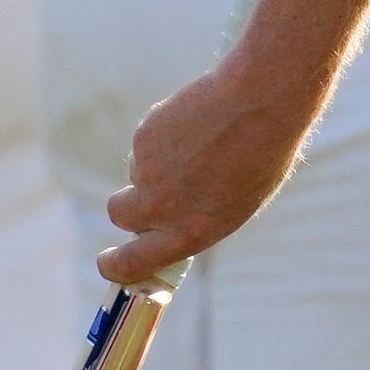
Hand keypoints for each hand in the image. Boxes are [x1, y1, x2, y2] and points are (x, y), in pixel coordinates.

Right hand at [100, 54, 328, 284]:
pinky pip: (145, 144)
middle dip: (128, 206)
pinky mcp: (143, 140)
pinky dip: (164, 137)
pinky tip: (196, 124)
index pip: (132, 264)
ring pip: (138, 173)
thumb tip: (167, 223)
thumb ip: (196, 220)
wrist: (259, 104)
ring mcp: (148, 173)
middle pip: (120, 215)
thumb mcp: (236, 206)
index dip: (113, 266)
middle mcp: (161, 208)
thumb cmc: (262, 157)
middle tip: (147, 193)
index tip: (107, 261)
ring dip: (157, 165)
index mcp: (189, 233)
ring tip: (201, 145)